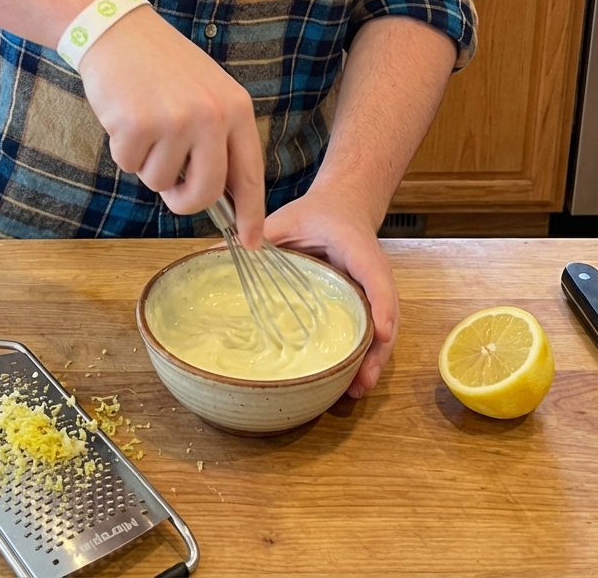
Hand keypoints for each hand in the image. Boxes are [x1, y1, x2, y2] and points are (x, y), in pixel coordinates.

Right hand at [78, 5, 265, 247]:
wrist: (119, 32)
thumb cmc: (162, 68)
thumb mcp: (207, 94)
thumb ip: (217, 140)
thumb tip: (219, 197)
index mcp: (235, 109)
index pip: (249, 174)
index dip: (251, 213)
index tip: (252, 241)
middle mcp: (211, 117)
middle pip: (204, 193)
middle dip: (183, 200)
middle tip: (170, 188)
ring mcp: (175, 121)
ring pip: (160, 183)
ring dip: (147, 163)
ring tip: (144, 123)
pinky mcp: (139, 126)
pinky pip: (130, 166)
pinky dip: (124, 150)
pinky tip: (125, 116)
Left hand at [263, 185, 398, 397]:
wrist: (343, 208)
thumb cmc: (316, 215)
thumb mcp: (287, 221)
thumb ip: (258, 236)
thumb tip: (212, 254)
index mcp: (355, 247)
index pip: (374, 274)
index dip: (381, 304)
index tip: (381, 332)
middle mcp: (371, 273)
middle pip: (385, 313)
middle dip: (377, 348)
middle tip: (362, 379)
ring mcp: (371, 292)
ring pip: (382, 328)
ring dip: (373, 360)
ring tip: (357, 389)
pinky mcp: (365, 304)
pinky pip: (372, 330)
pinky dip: (367, 355)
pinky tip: (353, 380)